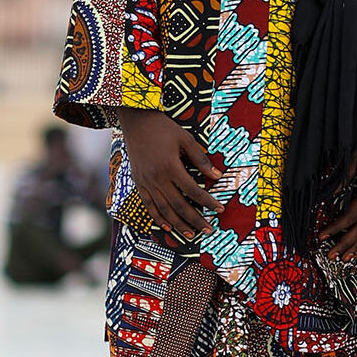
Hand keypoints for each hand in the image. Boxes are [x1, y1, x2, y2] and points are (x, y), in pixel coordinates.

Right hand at [118, 107, 218, 239]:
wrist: (136, 122)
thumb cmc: (163, 128)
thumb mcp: (186, 139)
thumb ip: (201, 159)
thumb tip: (217, 176)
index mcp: (170, 167)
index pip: (193, 190)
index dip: (207, 202)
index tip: (219, 209)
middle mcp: (157, 178)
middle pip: (179, 205)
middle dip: (195, 220)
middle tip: (209, 230)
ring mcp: (146, 182)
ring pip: (164, 209)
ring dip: (179, 224)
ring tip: (192, 234)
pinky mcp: (138, 183)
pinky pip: (148, 205)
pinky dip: (158, 218)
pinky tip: (168, 227)